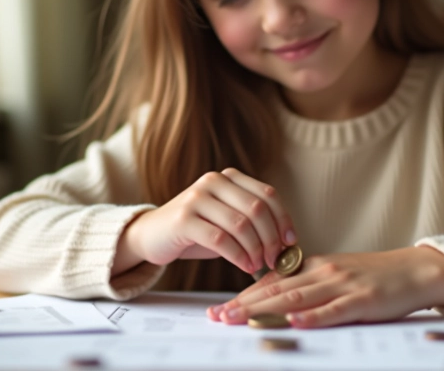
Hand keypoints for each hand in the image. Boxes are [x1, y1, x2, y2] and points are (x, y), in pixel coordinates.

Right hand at [116, 168, 295, 274]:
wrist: (152, 235)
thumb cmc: (197, 232)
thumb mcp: (228, 221)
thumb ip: (253, 223)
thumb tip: (287, 244)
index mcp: (228, 177)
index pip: (267, 194)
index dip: (283, 219)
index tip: (291, 242)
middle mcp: (213, 181)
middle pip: (257, 209)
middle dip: (271, 238)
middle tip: (273, 259)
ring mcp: (197, 197)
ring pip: (241, 224)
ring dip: (255, 250)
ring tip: (257, 265)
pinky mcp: (183, 219)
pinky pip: (220, 239)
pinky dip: (238, 256)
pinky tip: (244, 266)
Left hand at [206, 246, 443, 327]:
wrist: (416, 270)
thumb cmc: (376, 277)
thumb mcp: (337, 275)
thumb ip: (309, 286)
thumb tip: (276, 302)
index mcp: (315, 266)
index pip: (272, 282)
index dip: (243, 296)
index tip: (218, 308)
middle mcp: (323, 272)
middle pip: (276, 290)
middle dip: (243, 305)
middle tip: (216, 317)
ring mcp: (342, 286)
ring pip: (296, 299)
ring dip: (265, 311)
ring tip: (239, 320)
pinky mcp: (363, 300)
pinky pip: (334, 310)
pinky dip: (313, 316)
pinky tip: (294, 322)